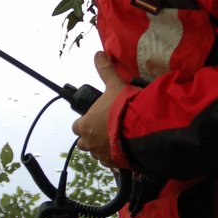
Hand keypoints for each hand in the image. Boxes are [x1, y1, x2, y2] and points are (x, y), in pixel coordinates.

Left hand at [72, 52, 126, 166]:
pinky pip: (110, 162)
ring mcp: (101, 154)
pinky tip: (124, 148)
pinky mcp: (114, 163)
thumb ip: (105, 70)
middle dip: (91, 137)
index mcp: (84, 125)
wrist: (140, 130)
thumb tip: (98, 54)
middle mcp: (89, 142)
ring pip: (97, 153)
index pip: (77, 126)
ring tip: (116, 138)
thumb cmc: (122, 108)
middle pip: (84, 143)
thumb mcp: (114, 85)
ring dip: (103, 147)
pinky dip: (115, 156)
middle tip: (105, 129)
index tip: (94, 118)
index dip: (84, 122)